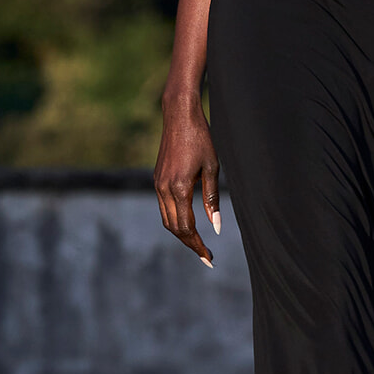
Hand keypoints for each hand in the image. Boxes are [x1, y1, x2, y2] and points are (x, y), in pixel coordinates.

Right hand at [153, 93, 220, 265]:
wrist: (179, 115)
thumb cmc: (201, 139)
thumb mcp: (212, 168)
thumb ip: (213, 199)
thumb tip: (216, 228)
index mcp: (179, 188)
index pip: (186, 227)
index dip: (198, 245)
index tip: (209, 258)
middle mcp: (163, 189)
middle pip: (174, 228)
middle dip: (190, 243)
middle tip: (207, 255)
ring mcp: (157, 184)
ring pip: (166, 219)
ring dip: (181, 233)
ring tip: (198, 243)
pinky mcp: (157, 179)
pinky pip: (164, 207)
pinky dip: (175, 219)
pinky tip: (188, 223)